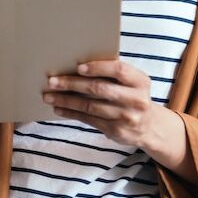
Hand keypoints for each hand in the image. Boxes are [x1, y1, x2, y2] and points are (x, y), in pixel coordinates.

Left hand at [44, 60, 195, 181]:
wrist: (148, 126)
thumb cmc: (131, 96)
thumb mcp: (131, 83)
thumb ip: (112, 75)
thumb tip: (74, 66)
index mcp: (140, 81)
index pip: (119, 70)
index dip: (98, 68)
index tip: (78, 67)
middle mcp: (136, 100)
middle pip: (99, 89)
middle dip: (72, 84)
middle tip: (52, 81)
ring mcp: (127, 117)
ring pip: (90, 106)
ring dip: (66, 100)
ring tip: (49, 96)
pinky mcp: (116, 131)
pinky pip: (89, 119)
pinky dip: (71, 113)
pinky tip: (59, 108)